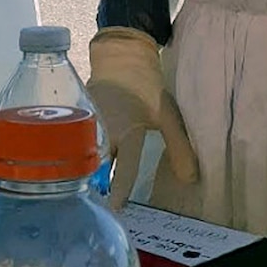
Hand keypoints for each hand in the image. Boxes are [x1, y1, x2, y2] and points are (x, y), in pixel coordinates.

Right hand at [86, 27, 198, 209]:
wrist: (121, 58)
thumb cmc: (146, 88)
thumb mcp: (167, 116)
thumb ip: (179, 148)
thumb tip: (191, 180)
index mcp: (128, 131)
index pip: (124, 167)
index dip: (121, 189)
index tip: (116, 208)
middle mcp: (105, 131)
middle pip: (97, 165)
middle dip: (96, 183)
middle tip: (96, 201)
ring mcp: (89, 123)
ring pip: (84, 153)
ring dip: (86, 169)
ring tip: (84, 186)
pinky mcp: (78, 117)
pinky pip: (76, 140)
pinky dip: (78, 152)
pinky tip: (76, 162)